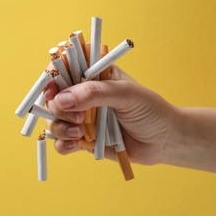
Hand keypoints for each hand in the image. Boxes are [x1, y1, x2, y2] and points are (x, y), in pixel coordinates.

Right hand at [45, 65, 181, 164]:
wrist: (163, 141)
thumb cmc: (149, 110)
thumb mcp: (125, 94)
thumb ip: (93, 93)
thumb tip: (61, 100)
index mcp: (93, 76)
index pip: (63, 70)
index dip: (52, 78)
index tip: (52, 90)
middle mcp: (83, 96)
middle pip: (53, 97)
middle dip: (59, 109)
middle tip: (79, 118)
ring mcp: (81, 118)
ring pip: (54, 120)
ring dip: (60, 128)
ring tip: (81, 134)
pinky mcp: (83, 139)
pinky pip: (61, 142)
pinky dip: (63, 144)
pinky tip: (76, 145)